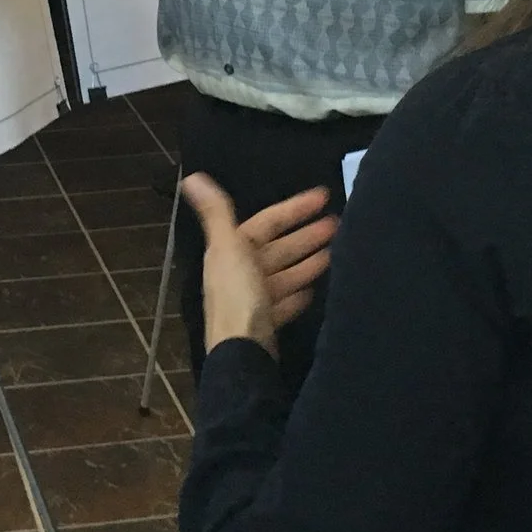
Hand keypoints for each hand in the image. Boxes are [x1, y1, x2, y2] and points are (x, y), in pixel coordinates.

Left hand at [181, 175, 340, 358]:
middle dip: (306, 236)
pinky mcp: (265, 324)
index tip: (324, 197)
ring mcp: (252, 301)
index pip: (266, 222)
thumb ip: (216, 212)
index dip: (293, 209)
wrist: (242, 353)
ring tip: (337, 252)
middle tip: (339, 224)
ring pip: (283, 274)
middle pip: (277, 249)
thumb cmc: (237, 297)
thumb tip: (191, 177)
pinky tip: (314, 290)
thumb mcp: (229, 248)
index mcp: (230, 252)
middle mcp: (239, 274)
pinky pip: (285, 302)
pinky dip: (298, 293)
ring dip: (307, 262)